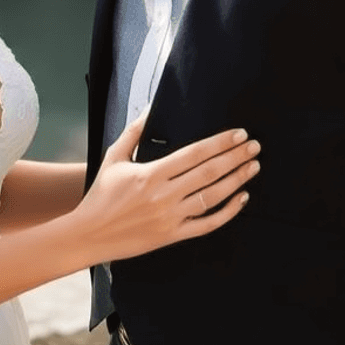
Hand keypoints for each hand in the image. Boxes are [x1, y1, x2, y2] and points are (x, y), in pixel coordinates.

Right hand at [71, 113, 259, 265]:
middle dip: (235, 157)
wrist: (90, 234)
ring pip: (213, 197)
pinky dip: (228, 212)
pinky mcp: (173, 236)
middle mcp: (164, 195)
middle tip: (254, 146)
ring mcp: (171, 218)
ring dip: (237, 179)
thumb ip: (133, 131)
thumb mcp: (114, 157)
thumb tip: (150, 108)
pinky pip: (208, 224)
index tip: (238, 133)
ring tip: (253, 166)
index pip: (194, 154)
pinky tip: (242, 198)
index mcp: (151, 173)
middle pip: (209, 172)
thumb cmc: (101, 193)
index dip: (220, 142)